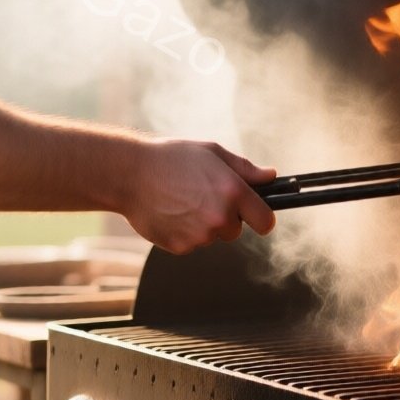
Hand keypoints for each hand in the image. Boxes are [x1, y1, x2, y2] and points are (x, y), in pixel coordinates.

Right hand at [120, 139, 276, 253]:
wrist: (129, 174)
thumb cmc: (171, 158)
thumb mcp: (212, 153)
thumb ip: (245, 169)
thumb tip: (270, 176)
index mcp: (233, 192)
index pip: (266, 221)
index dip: (261, 217)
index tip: (255, 214)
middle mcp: (220, 217)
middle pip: (236, 230)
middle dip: (225, 217)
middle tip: (202, 196)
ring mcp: (200, 235)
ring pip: (212, 237)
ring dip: (203, 225)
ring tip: (181, 201)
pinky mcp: (181, 247)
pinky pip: (191, 243)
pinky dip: (184, 232)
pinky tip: (170, 212)